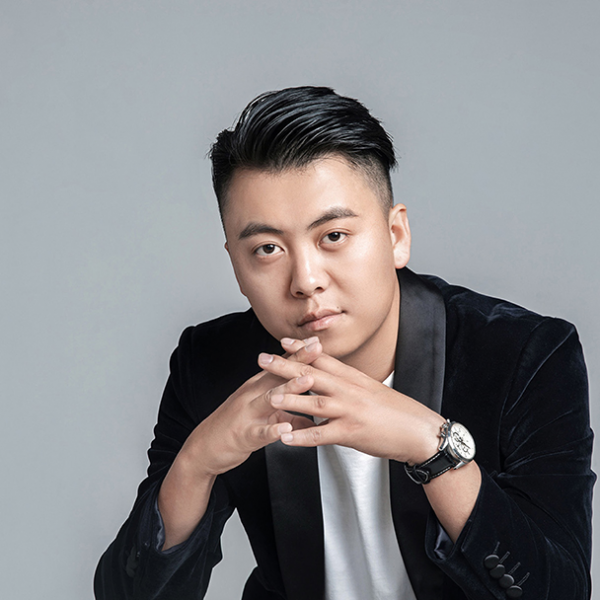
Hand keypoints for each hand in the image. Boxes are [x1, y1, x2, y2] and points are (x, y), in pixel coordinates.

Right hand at [179, 337, 320, 476]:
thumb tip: (312, 418)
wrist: (204, 448)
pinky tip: (285, 429)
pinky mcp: (244, 435)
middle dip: (298, 360)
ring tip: (308, 382)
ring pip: (270, 398)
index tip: (315, 341)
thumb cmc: (234, 429)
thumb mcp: (263, 418)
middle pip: (277, 374)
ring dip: (289, 388)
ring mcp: (247, 414)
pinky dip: (273, 430)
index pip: (280, 366)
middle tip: (317, 348)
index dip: (298, 353)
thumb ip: (288, 415)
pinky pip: (260, 432)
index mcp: (257, 388)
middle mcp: (252, 395)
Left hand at [258, 337, 445, 464]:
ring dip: (290, 399)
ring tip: (268, 396)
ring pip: (314, 402)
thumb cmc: (397, 411)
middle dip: (286, 366)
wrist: (420, 431)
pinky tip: (286, 437)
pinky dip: (302, 436)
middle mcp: (349, 391)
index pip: (323, 359)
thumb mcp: (372, 389)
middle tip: (263, 359)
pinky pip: (322, 435)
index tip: (282, 341)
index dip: (301, 349)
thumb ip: (349, 382)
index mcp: (354, 378)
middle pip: (312, 375)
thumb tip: (332, 375)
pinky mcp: (351, 434)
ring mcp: (350, 412)